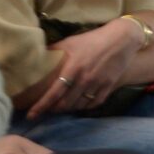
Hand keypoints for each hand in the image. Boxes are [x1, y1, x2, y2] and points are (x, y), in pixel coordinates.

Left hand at [29, 19, 143, 118]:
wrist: (122, 38)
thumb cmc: (94, 38)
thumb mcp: (71, 41)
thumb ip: (55, 50)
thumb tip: (37, 57)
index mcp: (73, 68)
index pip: (54, 93)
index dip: (41, 106)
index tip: (31, 115)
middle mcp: (85, 79)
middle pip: (66, 103)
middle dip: (55, 109)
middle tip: (49, 110)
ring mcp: (98, 83)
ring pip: (80, 105)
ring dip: (70, 109)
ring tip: (63, 107)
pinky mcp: (109, 85)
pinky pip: (95, 102)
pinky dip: (86, 106)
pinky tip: (81, 105)